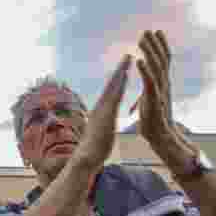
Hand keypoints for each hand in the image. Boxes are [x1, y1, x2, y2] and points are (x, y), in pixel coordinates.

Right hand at [73, 55, 130, 169]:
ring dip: (121, 71)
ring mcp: (102, 109)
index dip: (118, 80)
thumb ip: (102, 128)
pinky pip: (115, 94)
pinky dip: (120, 83)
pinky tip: (126, 74)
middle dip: (120, 70)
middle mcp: (100, 107)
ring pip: (114, 86)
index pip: (111, 93)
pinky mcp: (106, 113)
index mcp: (101, 112)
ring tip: (128, 58)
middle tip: (127, 56)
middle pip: (112, 84)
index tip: (124, 69)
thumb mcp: (101, 136)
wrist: (86, 159)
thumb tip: (102, 129)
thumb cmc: (94, 151)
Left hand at [137, 30, 175, 146]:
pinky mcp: (154, 100)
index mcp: (162, 83)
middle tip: (148, 30)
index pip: (163, 60)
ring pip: (155, 67)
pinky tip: (139, 60)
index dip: (160, 45)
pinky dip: (145, 70)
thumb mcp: (152, 98)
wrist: (160, 136)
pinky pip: (149, 82)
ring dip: (149, 52)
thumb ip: (151, 88)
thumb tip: (149, 83)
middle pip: (161, 59)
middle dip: (154, 44)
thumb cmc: (154, 119)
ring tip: (142, 39)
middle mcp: (163, 84)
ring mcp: (160, 91)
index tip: (156, 31)